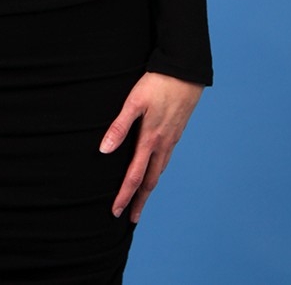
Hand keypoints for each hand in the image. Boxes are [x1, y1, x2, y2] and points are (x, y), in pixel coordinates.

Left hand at [99, 71, 203, 223]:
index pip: (135, 176)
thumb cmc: (157, 83)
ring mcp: (172, 139)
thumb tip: (104, 150)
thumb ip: (119, 126)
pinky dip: (158, 172)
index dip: (125, 195)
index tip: (116, 212)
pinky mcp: (176, 132)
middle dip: (139, 200)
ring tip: (141, 198)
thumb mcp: (134, 101)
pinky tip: (154, 169)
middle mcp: (163, 144)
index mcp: (150, 139)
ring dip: (149, 187)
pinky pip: (165, 159)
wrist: (186, 72)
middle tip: (131, 218)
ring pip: (159, 170)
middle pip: (150, 180)